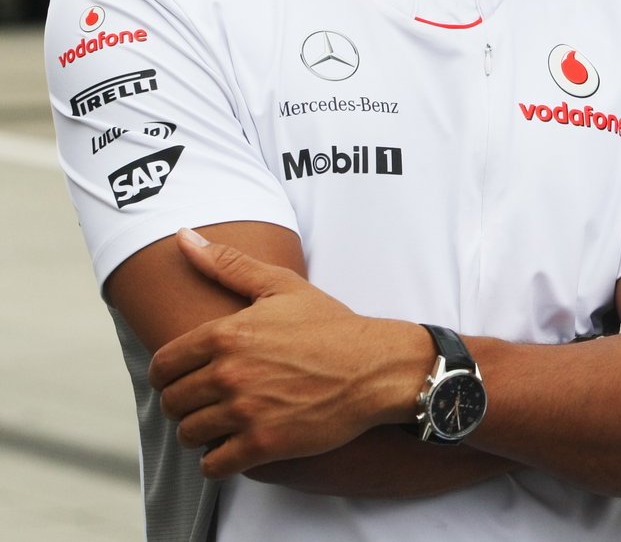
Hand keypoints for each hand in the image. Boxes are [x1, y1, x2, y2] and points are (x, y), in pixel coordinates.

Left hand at [148, 228, 426, 478]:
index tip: (185, 379)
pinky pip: (213, 466)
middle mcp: (229, 374)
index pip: (162, 366)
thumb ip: (227, 264)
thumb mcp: (282, 287)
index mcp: (226, 335)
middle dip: (186, 404)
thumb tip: (183, 236)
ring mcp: (246, 412)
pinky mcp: (263, 445)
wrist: (376, 368)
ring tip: (222, 423)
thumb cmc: (330, 326)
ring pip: (189, 434)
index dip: (168, 375)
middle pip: (173, 403)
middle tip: (209, 401)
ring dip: (201, 433)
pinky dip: (218, 461)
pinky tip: (235, 448)